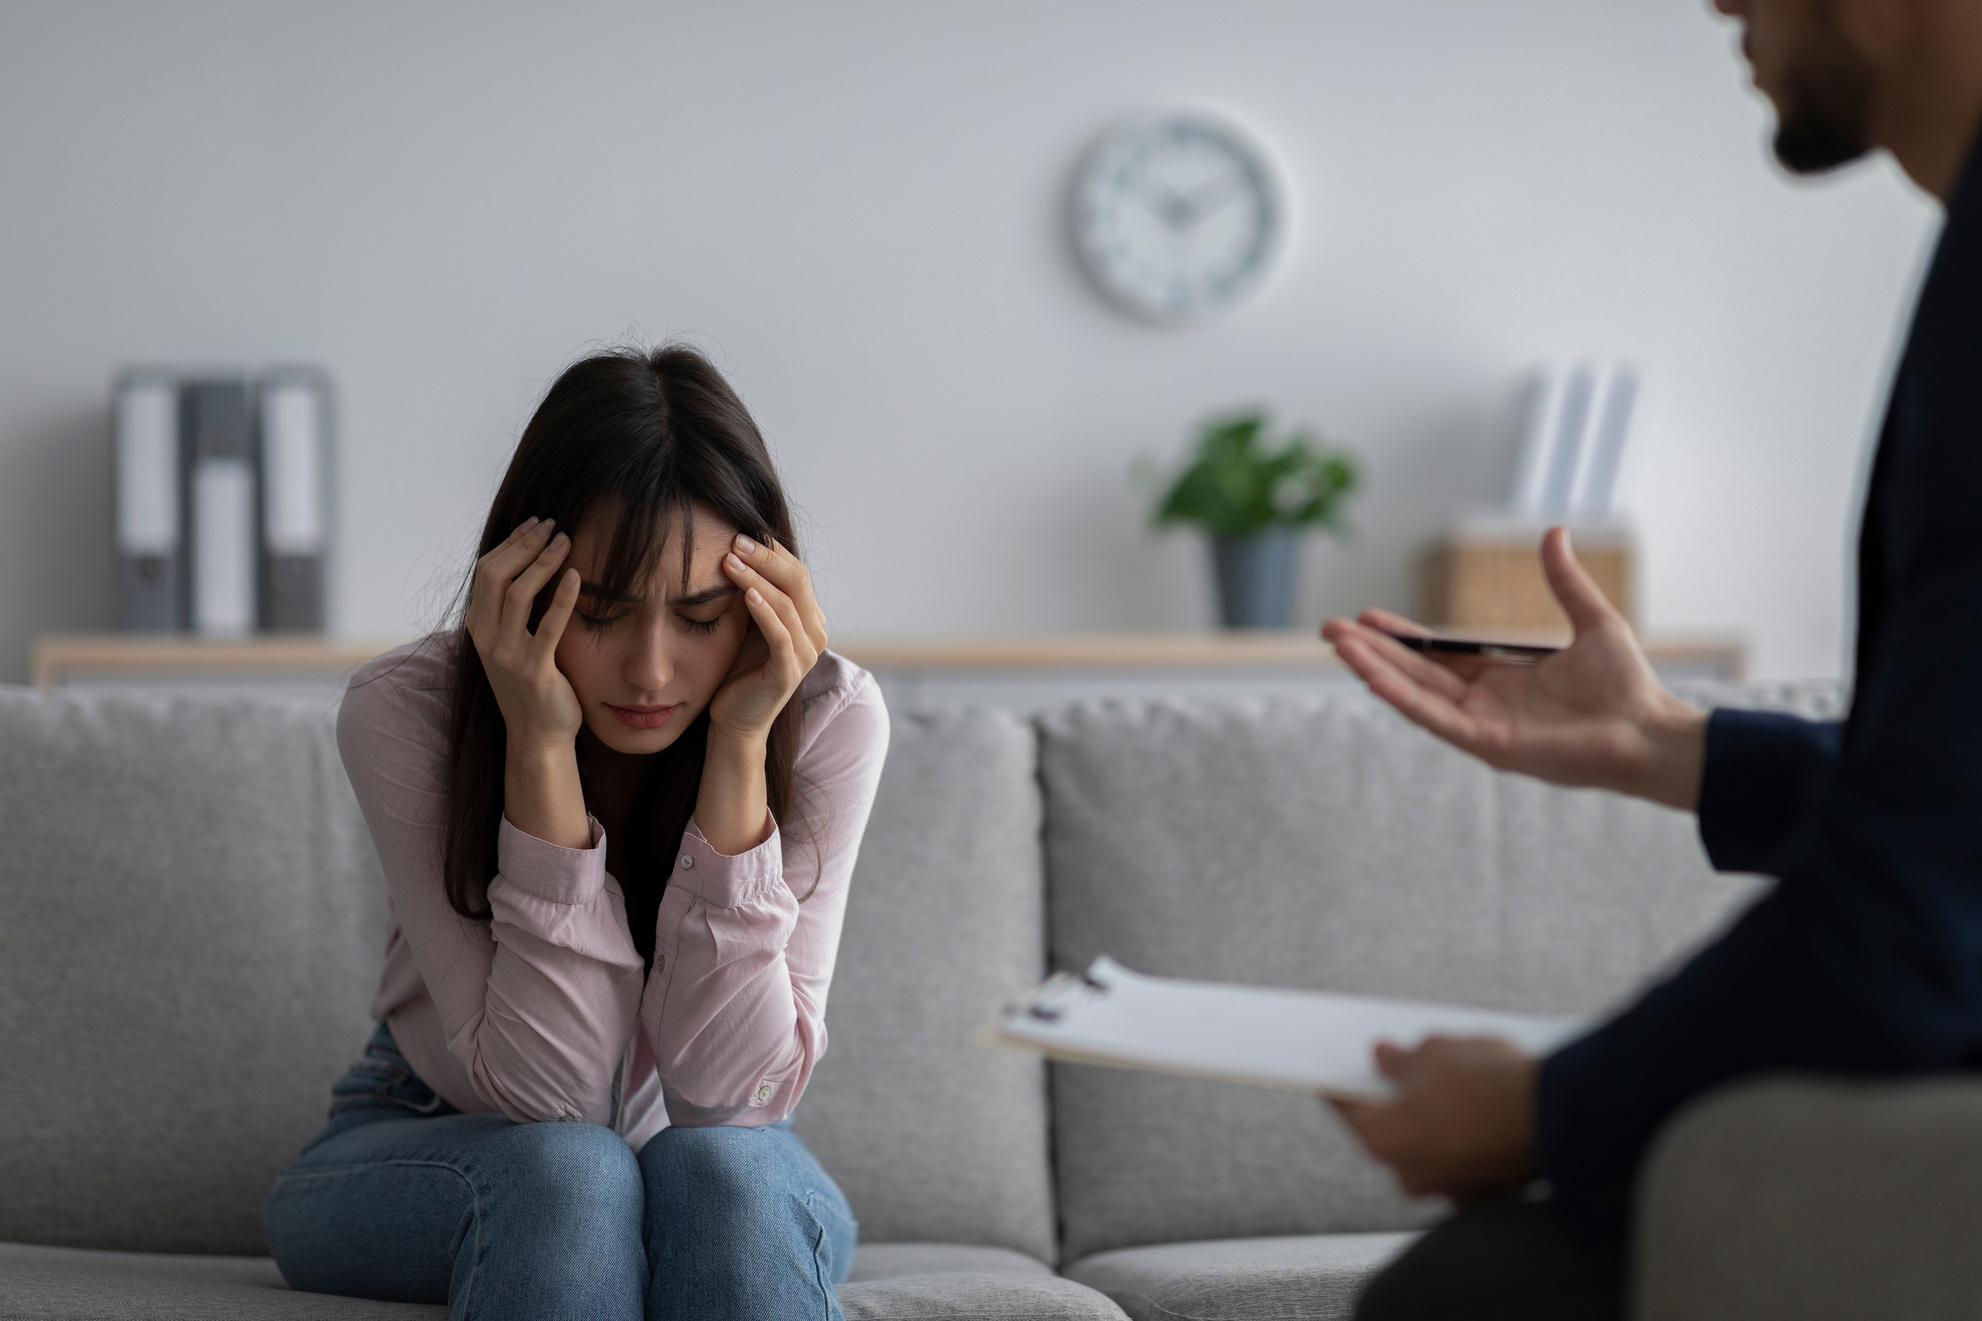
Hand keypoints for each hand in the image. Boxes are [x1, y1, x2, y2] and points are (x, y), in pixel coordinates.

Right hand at [465, 517, 583, 749]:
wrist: (538, 735)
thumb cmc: (533, 684)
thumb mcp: (514, 641)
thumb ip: (515, 609)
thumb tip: (531, 565)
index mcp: (479, 626)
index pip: (487, 571)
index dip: (511, 543)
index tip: (536, 523)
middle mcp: (486, 638)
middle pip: (495, 575)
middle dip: (524, 544)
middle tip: (552, 524)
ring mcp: (506, 655)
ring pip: (517, 594)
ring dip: (542, 562)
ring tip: (566, 540)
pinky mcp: (533, 670)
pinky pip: (548, 627)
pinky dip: (561, 598)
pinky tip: (576, 576)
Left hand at [708, 534, 826, 746]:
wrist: (735, 719)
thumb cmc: (738, 668)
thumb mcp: (747, 622)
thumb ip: (753, 592)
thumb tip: (737, 548)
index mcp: (808, 617)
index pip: (795, 571)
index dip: (770, 550)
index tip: (740, 532)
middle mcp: (814, 632)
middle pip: (796, 581)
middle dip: (765, 558)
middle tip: (735, 540)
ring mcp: (806, 653)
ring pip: (786, 604)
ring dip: (757, 579)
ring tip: (731, 561)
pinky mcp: (790, 672)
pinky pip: (780, 634)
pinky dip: (765, 611)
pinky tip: (746, 595)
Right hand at [1320, 527, 1706, 810]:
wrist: (1650, 732)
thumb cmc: (1627, 687)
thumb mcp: (1592, 621)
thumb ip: (1564, 582)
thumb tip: (1553, 532)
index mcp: (1500, 678)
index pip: (1437, 655)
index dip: (1402, 636)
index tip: (1367, 617)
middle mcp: (1483, 704)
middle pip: (1415, 672)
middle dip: (1371, 651)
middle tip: (1330, 629)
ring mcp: (1482, 726)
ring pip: (1415, 694)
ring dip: (1375, 670)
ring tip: (1338, 646)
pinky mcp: (1489, 745)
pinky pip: (1437, 720)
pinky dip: (1403, 699)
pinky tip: (1373, 679)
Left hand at [1330, 1036, 1536, 1200]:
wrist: (1557, 1114)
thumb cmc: (1485, 1080)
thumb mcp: (1434, 1051)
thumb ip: (1400, 1059)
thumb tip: (1383, 1058)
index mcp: (1383, 1140)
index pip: (1349, 1107)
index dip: (1345, 1083)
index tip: (1340, 1068)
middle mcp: (1409, 1176)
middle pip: (1390, 1132)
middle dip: (1395, 1103)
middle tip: (1402, 1071)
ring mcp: (1448, 1190)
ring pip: (1428, 1150)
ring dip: (1432, 1123)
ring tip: (1447, 1086)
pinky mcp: (1484, 1194)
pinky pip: (1461, 1162)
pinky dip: (1463, 1141)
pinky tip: (1474, 1111)